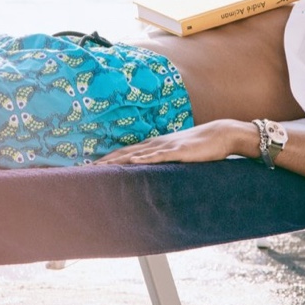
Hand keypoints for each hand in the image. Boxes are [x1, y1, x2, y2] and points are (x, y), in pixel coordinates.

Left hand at [95, 119, 251, 165]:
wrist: (220, 134)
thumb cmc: (199, 146)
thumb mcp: (177, 154)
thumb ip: (164, 159)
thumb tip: (152, 169)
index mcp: (154, 145)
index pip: (125, 152)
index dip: (107, 159)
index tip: (90, 166)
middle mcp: (156, 143)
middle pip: (125, 152)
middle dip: (104, 161)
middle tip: (84, 169)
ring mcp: (166, 146)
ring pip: (137, 154)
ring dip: (118, 160)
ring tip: (100, 167)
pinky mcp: (179, 151)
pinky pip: (159, 155)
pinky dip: (145, 158)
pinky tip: (133, 162)